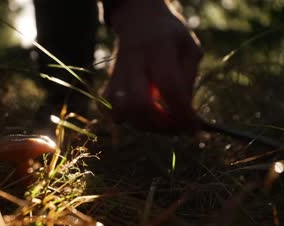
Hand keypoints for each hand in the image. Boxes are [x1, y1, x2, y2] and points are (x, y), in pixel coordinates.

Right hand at [102, 0, 202, 132]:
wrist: (139, 21)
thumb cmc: (170, 37)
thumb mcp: (189, 49)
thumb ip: (188, 80)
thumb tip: (185, 113)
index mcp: (158, 48)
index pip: (169, 86)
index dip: (182, 112)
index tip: (194, 128)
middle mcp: (133, 62)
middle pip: (139, 104)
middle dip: (160, 124)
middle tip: (175, 127)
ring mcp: (117, 74)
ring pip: (121, 111)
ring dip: (143, 124)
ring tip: (160, 120)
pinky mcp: (108, 83)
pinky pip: (108, 110)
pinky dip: (124, 119)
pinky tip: (139, 114)